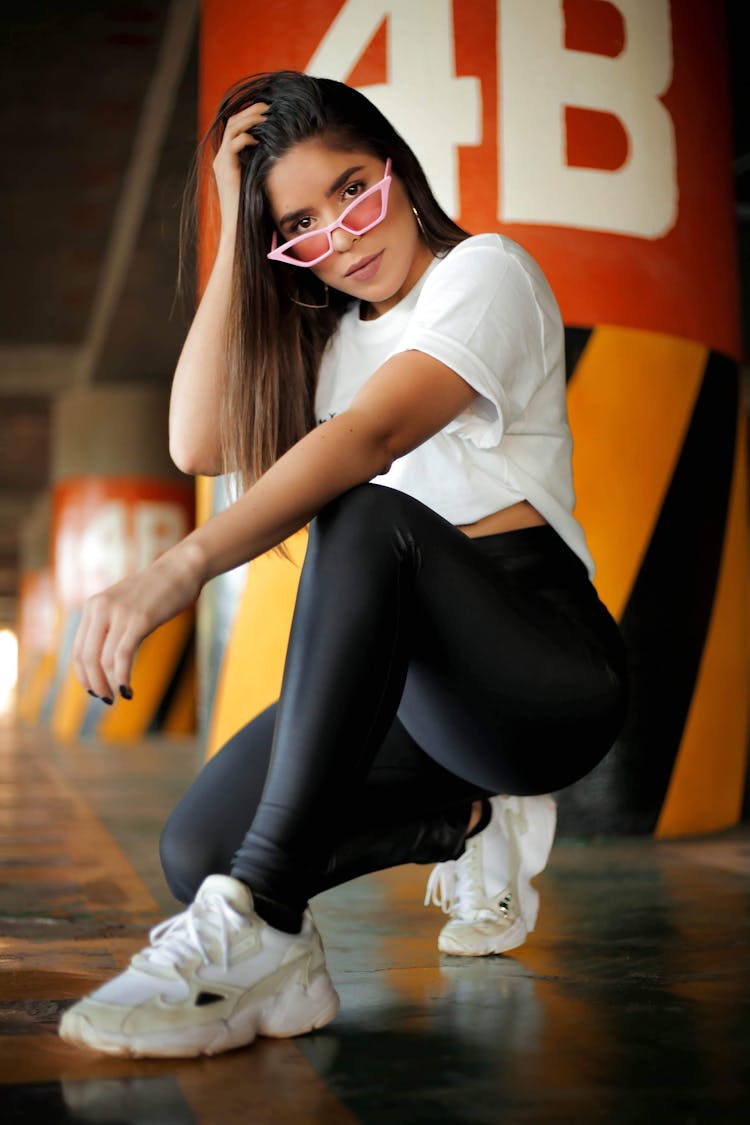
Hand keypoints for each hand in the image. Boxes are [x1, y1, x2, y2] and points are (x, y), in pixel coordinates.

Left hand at [73, 542, 202, 702]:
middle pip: (86, 657)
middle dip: (95, 684)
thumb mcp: (126, 605)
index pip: (78, 650)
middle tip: (106, 699)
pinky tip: (128, 691)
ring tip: (119, 696)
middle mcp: (100, 608)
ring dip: (109, 684)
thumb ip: (113, 624)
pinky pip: (123, 656)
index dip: (84, 676)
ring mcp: (119, 613)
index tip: (95, 690)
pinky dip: (122, 678)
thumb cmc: (159, 591)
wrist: (181, 568)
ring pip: (104, 660)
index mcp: (93, 606)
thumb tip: (108, 657)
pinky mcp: (139, 620)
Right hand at [212, 102, 268, 233]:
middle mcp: (222, 158)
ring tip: (267, 114)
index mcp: (228, 160)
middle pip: (232, 122)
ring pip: (232, 129)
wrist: (238, 230)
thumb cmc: (253, 212)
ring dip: (250, 118)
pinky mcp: (225, 170)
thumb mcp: (260, 182)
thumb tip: (282, 154)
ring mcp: (221, 163)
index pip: (235, 128)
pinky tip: (260, 140)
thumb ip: (264, 166)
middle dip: (250, 111)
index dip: (249, 115)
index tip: (268, 110)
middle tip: (268, 105)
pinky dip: (247, 138)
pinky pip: (234, 144)